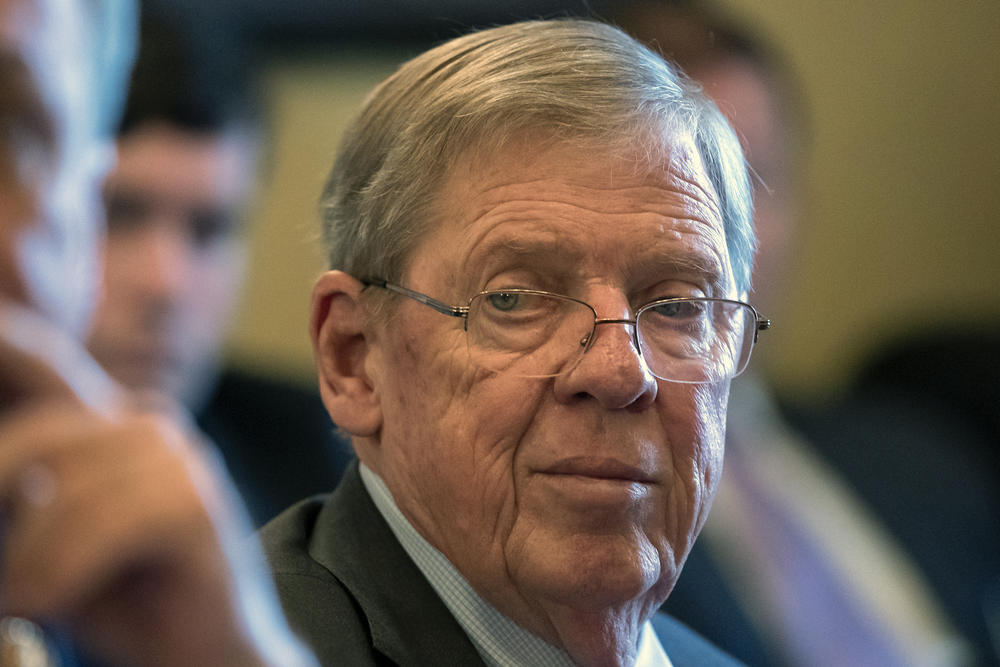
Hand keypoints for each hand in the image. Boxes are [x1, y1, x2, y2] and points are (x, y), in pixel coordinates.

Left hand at [0, 302, 315, 665]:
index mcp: (117, 425)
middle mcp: (151, 426)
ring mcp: (179, 458)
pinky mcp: (193, 502)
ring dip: (25, 560)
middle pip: (37, 436)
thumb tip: (7, 481)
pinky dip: (57, 573)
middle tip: (5, 582)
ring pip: (61, 488)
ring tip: (26, 603)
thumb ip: (26, 491)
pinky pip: (96, 525)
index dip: (10, 343)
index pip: (45, 364)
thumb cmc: (124, 599)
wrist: (209, 654)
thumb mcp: (53, 537)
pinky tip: (48, 605)